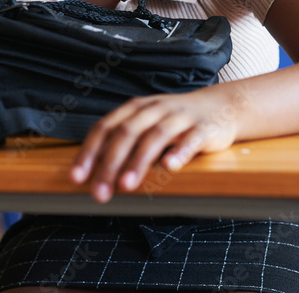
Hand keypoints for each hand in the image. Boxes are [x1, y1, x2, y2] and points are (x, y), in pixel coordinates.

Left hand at [70, 88, 238, 202]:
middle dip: (110, 164)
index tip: (77, 178)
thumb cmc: (176, 121)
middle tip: (100, 192)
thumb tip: (92, 170)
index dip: (89, 152)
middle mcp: (155, 109)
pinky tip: (169, 166)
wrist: (221, 106)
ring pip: (155, 136)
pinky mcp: (203, 128)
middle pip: (127, 133)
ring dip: (138, 162)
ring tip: (126, 185)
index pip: (105, 127)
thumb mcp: (146, 124)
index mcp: (136, 108)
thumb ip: (123, 143)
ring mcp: (180, 117)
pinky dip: (179, 152)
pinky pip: (190, 140)